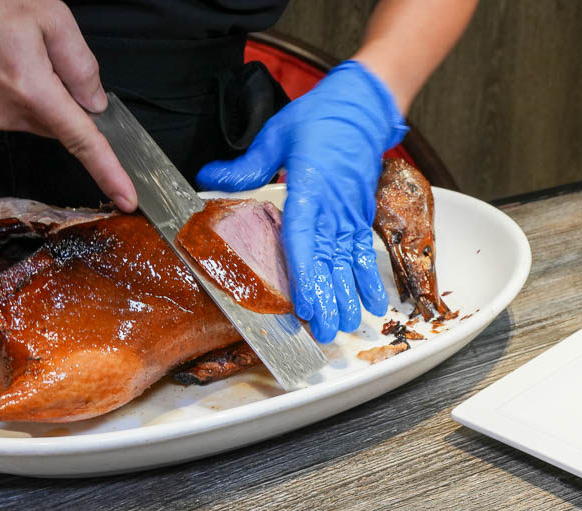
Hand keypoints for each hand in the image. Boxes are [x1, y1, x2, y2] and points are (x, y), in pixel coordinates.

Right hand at [0, 0, 136, 209]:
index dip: (108, 173)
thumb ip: (81, 64)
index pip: (82, 142)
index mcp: (33, 91)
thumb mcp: (49, 16)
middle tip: (44, 54)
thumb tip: (94, 102)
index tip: (126, 198)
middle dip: (65, 96)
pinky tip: (1, 59)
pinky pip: (13, 110)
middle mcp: (8, 112)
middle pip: (62, 123)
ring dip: (40, 91)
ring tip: (14, 50)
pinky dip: (19, 91)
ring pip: (38, 116)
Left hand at [197, 60, 407, 342]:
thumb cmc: (319, 119)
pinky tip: (373, 304)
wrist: (362, 107)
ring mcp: (350, 214)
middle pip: (329, 261)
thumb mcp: (276, 135)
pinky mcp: (360, 216)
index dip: (304, 274)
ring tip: (346, 326)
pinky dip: (368, 279)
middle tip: (323, 332)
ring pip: (349, 263)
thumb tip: (208, 179)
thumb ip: (246, 166)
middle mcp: (334, 207)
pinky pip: (364, 253)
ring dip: (349, 296)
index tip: (303, 303)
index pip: (304, 238)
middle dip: (328, 298)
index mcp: (310, 188)